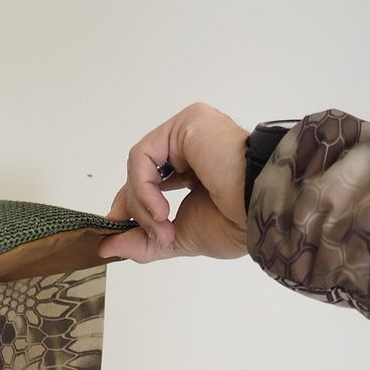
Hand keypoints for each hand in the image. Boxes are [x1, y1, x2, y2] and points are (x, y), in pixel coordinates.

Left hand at [100, 103, 250, 262]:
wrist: (263, 210)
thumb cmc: (236, 223)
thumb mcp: (178, 239)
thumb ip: (142, 241)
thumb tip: (105, 248)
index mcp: (196, 167)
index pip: (149, 181)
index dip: (132, 207)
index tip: (119, 233)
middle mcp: (192, 145)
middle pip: (141, 173)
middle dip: (135, 209)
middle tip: (152, 234)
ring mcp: (190, 130)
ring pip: (139, 166)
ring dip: (141, 204)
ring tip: (162, 227)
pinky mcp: (187, 122)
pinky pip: (143, 157)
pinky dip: (143, 189)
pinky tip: (161, 211)